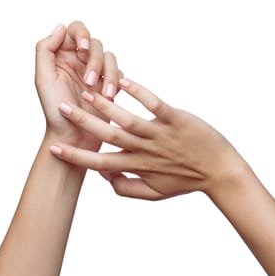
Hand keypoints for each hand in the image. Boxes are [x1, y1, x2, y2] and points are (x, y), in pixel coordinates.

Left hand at [35, 21, 120, 150]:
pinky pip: (119, 74)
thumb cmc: (56, 112)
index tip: (82, 49)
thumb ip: (46, 50)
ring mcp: (95, 74)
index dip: (81, 34)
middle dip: (95, 61)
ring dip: (108, 74)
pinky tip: (109, 97)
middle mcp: (79, 62)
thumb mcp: (43, 79)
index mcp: (62, 57)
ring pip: (110, 58)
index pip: (75, 30)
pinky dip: (116, 83)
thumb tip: (61, 27)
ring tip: (103, 95)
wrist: (73, 137)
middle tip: (88, 82)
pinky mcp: (108, 86)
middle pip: (96, 44)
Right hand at [49, 79, 248, 198]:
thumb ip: (125, 188)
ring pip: (128, 119)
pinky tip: (124, 82)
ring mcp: (161, 133)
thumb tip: (103, 176)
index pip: (100, 163)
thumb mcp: (154, 194)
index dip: (76, 158)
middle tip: (62, 108)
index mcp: (138, 166)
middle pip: (109, 136)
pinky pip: (155, 104)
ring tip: (86, 92)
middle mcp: (146, 150)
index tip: (54, 149)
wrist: (221, 172)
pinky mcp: (177, 119)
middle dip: (83, 123)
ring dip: (106, 106)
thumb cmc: (186, 181)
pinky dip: (139, 92)